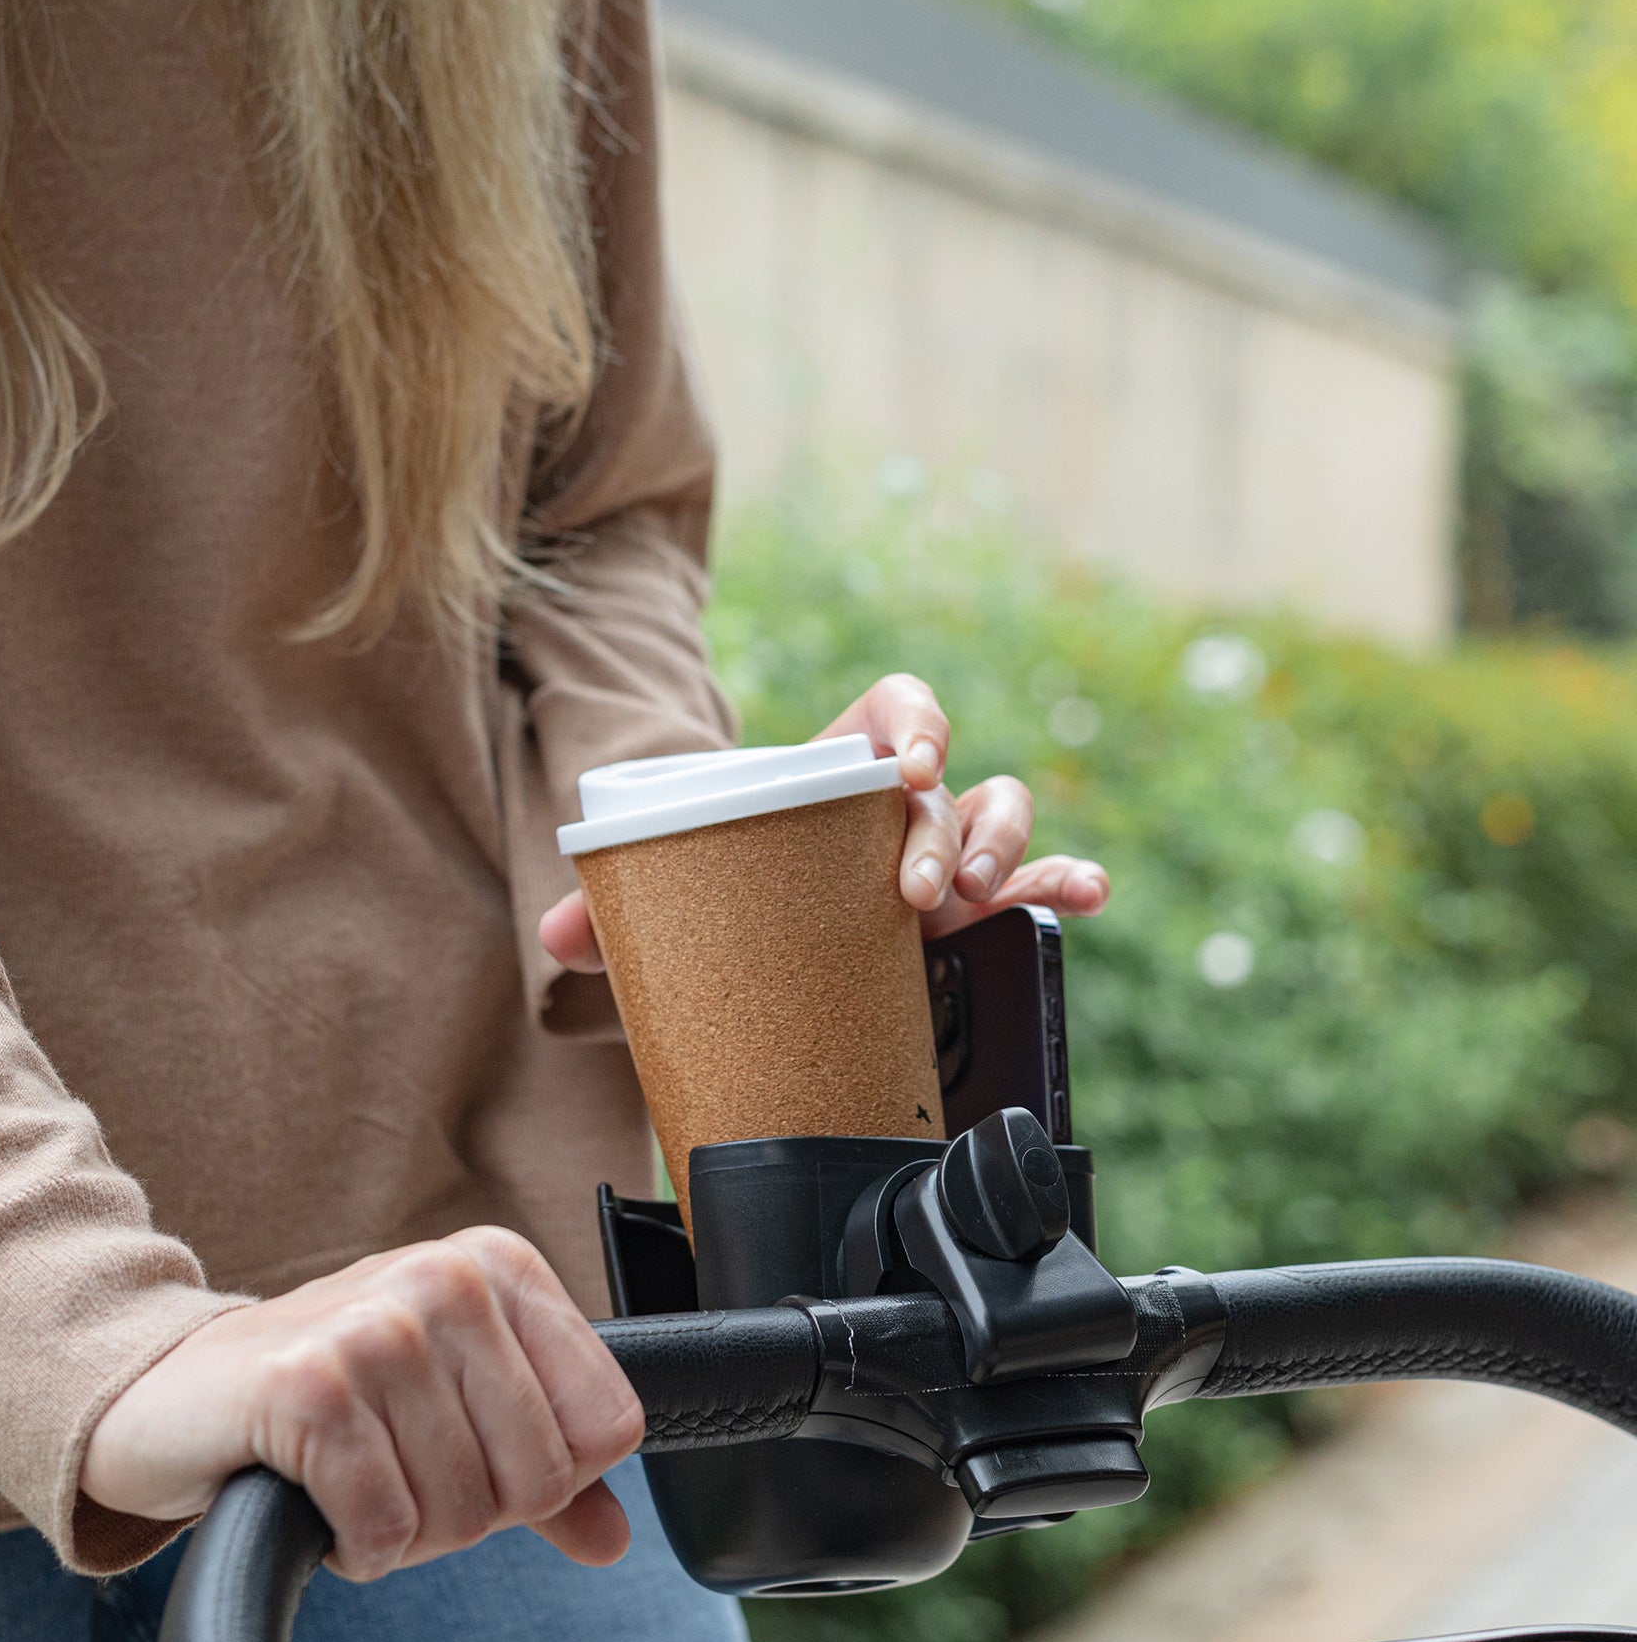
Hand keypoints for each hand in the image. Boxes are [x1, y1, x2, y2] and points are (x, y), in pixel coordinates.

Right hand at [81, 1227, 644, 1580]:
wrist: (170, 1390)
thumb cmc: (326, 1395)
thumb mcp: (449, 1407)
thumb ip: (543, 1465)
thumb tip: (614, 1540)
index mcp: (500, 1266)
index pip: (606, 1426)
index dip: (545, 1478)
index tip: (473, 1456)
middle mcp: (448, 1278)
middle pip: (538, 1482)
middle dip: (467, 1515)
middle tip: (396, 1475)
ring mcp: (379, 1327)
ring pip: (462, 1513)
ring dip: (404, 1534)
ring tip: (350, 1480)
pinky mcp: (308, 1388)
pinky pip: (386, 1526)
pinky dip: (355, 1547)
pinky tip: (316, 1504)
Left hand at [538, 674, 1109, 971]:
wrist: (754, 933)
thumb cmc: (727, 885)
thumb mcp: (676, 886)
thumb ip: (616, 905)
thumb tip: (558, 936)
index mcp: (840, 769)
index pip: (899, 705)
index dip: (916, 720)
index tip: (903, 765)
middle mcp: (902, 804)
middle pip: (951, 783)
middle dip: (943, 827)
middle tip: (914, 888)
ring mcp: (942, 854)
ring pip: (1002, 819)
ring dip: (1003, 851)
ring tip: (976, 898)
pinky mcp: (969, 913)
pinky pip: (1032, 887)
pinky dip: (1062, 886)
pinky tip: (1081, 898)